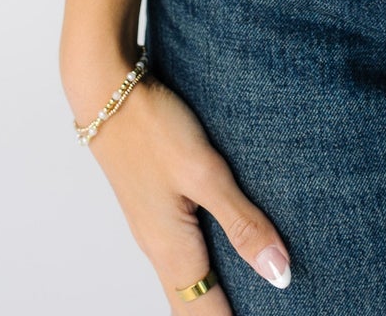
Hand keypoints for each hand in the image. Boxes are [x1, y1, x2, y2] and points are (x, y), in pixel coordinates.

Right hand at [66, 54, 291, 306]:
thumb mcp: (206, 174)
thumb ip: (242, 223)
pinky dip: (207, 271)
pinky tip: (228, 255)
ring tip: (253, 297)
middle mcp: (160, 252)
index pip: (208, 315)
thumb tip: (278, 276)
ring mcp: (155, 232)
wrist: (107, 93)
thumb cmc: (153, 129)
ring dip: (216, 296)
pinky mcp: (156, 210)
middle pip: (194, 307)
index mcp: (173, 253)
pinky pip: (183, 258)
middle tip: (262, 309)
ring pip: (188, 285)